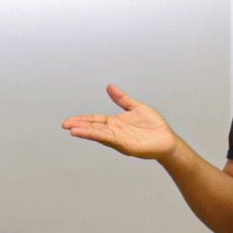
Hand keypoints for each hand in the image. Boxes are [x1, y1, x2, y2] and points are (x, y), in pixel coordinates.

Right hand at [62, 84, 177, 160]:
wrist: (167, 139)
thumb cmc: (153, 126)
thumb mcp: (135, 107)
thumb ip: (122, 98)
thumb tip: (109, 86)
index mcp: (115, 122)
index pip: (94, 120)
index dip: (82, 120)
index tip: (69, 121)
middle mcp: (114, 131)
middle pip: (93, 127)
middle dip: (79, 126)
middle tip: (65, 125)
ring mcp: (119, 139)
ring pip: (100, 134)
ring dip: (86, 133)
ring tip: (73, 130)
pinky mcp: (126, 145)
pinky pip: (111, 139)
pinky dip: (100, 136)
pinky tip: (91, 134)